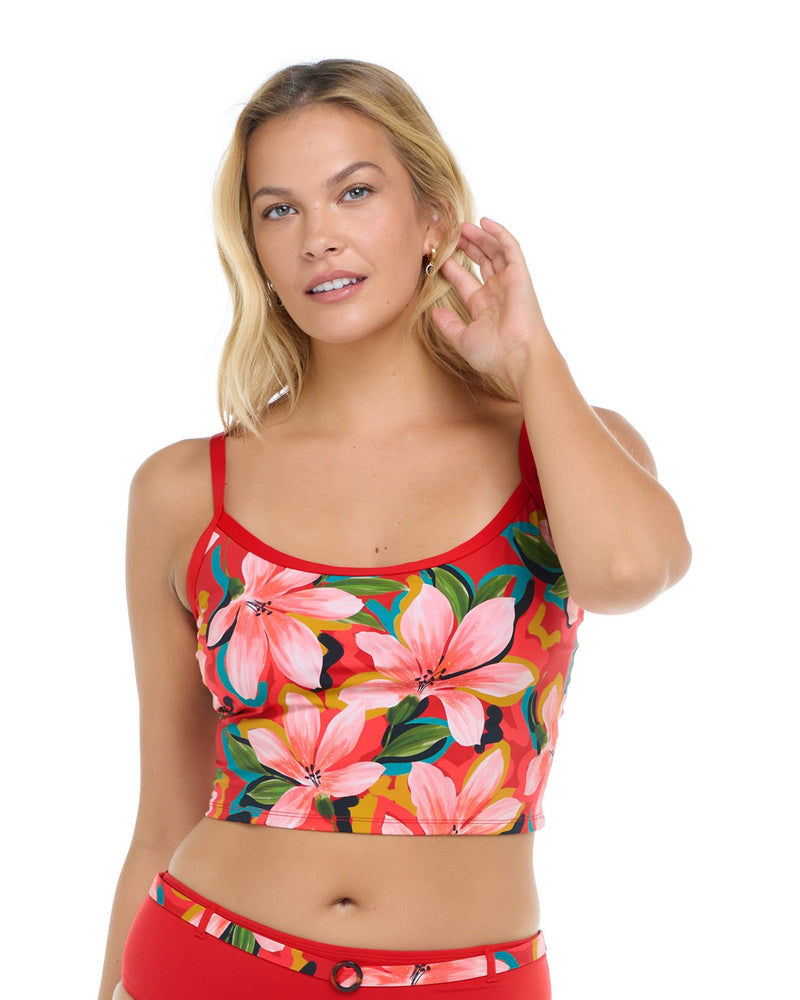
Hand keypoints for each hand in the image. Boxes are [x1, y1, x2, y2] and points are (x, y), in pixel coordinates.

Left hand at [431, 218, 549, 390]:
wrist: (518, 356)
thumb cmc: (494, 354)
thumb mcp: (462, 339)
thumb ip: (448, 324)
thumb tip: (433, 312)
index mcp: (482, 306)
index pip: (464, 280)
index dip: (451, 267)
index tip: (437, 256)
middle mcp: (496, 292)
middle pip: (480, 262)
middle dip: (466, 247)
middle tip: (451, 235)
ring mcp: (508, 282)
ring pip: (493, 251)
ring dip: (479, 237)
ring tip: (463, 226)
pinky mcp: (519, 274)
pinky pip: (510, 248)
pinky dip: (499, 233)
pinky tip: (485, 222)